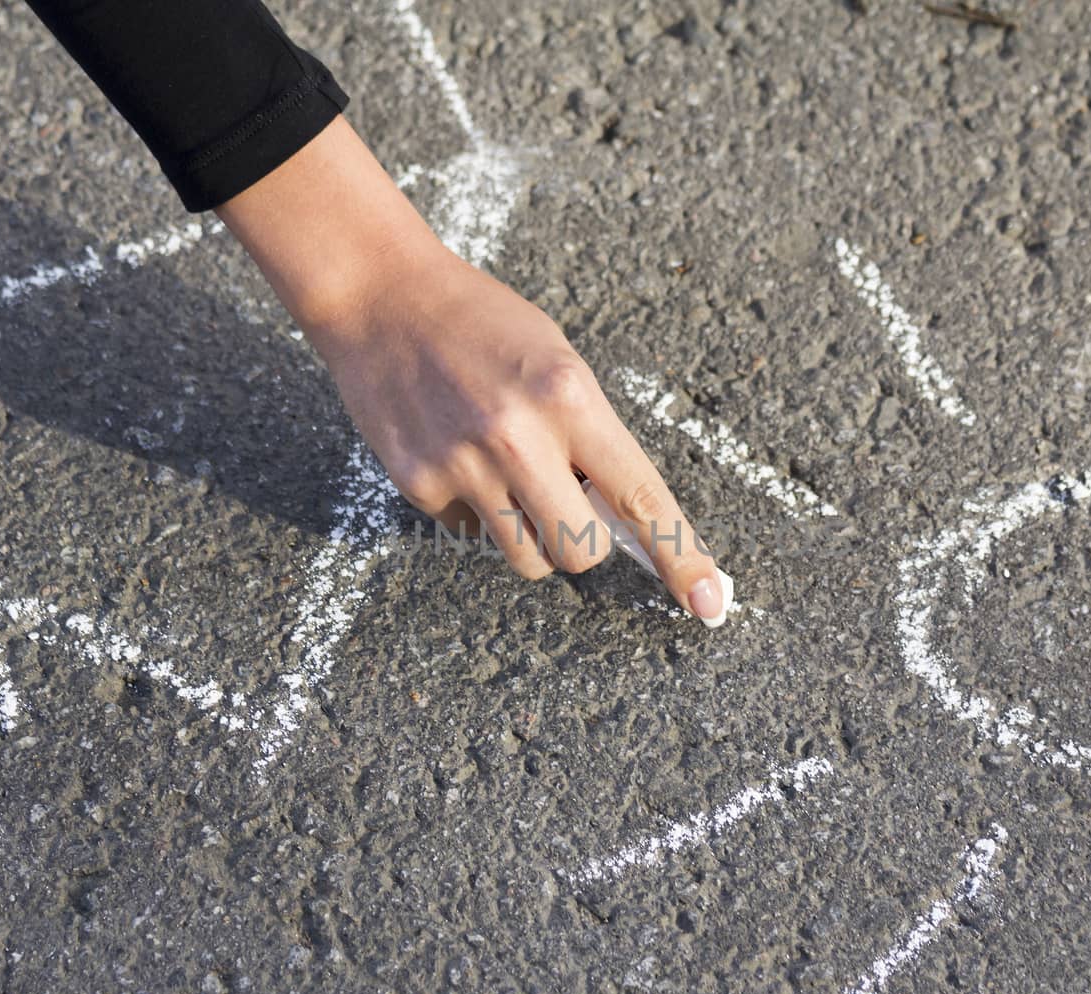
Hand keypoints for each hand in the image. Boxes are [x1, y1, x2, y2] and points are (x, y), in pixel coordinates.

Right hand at [216, 118, 727, 623]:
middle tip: (566, 502)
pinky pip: (470, 534)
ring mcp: (464, 464)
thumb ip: (591, 436)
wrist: (380, 294)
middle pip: (581, 551)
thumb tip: (622, 519)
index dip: (682, 556)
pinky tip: (457, 453)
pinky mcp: (419, 483)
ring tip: (505, 471)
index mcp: (569, 396)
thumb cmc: (483, 324)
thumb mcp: (556, 361)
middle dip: (584, 542)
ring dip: (530, 533)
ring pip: (526, 556)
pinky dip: (475, 510)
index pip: (641, 496)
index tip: (711, 602)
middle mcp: (519, 436)